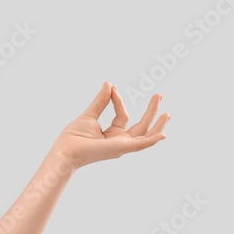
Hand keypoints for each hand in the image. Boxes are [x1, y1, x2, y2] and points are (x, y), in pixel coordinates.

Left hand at [52, 82, 169, 170]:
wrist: (66, 149)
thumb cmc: (74, 137)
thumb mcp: (90, 115)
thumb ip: (101, 101)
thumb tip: (109, 84)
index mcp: (112, 134)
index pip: (122, 115)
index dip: (118, 100)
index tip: (112, 88)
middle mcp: (120, 141)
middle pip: (141, 125)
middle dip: (151, 111)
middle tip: (159, 95)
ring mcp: (122, 145)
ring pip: (146, 135)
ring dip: (157, 124)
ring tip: (167, 113)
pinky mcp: (121, 148)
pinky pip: (141, 145)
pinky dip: (152, 140)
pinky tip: (162, 134)